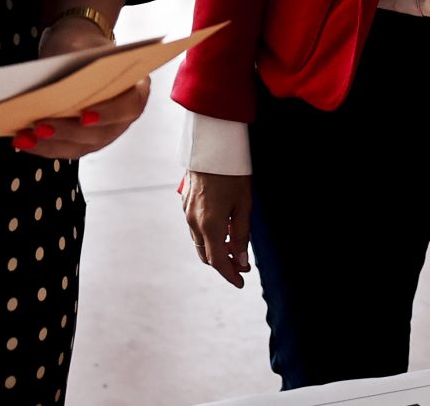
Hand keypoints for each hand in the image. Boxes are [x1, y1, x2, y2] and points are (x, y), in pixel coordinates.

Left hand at [9, 16, 149, 159]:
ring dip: (51, 144)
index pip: (129, 105)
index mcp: (136, 88)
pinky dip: (43, 146)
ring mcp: (105, 133)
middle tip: (42, 126)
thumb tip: (55, 86)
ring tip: (26, 137)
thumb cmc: (83, 47)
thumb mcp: (82, 46)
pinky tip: (22, 140)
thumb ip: (76, 64)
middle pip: (100, 133)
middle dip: (68, 132)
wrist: (78, 51)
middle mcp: (123, 117)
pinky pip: (65, 148)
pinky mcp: (84, 142)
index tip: (84, 115)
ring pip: (80, 146)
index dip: (108, 113)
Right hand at [181, 169, 252, 287]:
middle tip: (241, 265)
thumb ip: (241, 235)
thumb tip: (241, 261)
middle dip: (223, 264)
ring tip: (234, 246)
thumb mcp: (243, 206)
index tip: (241, 281)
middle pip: (206, 255)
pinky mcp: (185, 204)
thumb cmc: (232, 174)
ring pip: (199, 242)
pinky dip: (208, 236)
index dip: (230, 274)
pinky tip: (222, 228)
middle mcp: (194, 222)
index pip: (218, 261)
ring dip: (215, 249)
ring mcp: (187, 213)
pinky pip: (195, 228)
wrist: (211, 147)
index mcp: (210, 225)